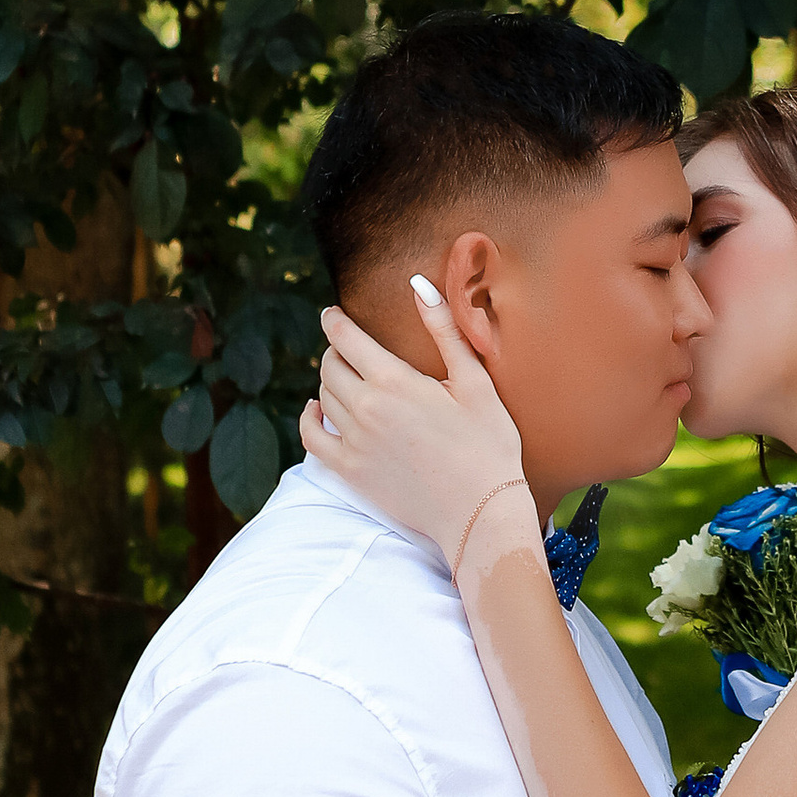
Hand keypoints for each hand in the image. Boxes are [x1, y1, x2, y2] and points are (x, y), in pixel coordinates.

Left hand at [302, 279, 530, 570]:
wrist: (481, 511)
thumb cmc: (487, 444)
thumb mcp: (475, 381)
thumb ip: (444, 330)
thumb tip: (420, 285)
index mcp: (394, 380)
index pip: (346, 338)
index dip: (334, 320)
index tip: (331, 313)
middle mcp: (365, 408)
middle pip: (330, 365)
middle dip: (336, 350)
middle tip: (347, 348)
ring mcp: (354, 442)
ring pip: (323, 396)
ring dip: (330, 381)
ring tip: (346, 377)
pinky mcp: (351, 471)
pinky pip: (312, 437)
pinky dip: (308, 418)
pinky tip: (316, 409)